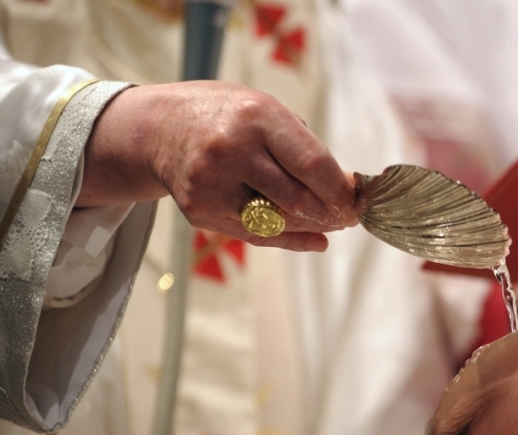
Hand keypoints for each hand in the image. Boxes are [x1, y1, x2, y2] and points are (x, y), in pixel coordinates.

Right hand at [80, 81, 357, 251]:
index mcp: (256, 117)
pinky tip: (313, 237)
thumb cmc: (229, 118)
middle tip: (349, 216)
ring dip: (312, 227)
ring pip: (278, 223)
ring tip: (330, 222)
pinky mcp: (200, 212)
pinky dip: (290, 239)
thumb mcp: (267, 113)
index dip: (341, 190)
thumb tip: (346, 191)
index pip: (312, 164)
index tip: (357, 199)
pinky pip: (255, 235)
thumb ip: (305, 148)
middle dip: (331, 213)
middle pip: (297, 199)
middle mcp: (231, 150)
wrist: (160, 128)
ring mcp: (212, 184)